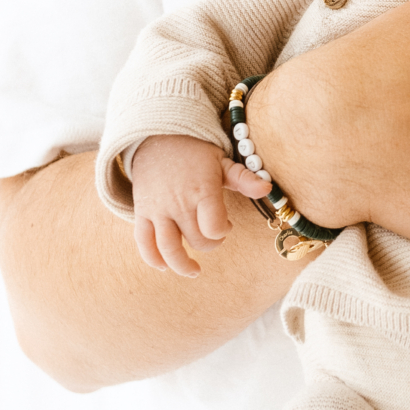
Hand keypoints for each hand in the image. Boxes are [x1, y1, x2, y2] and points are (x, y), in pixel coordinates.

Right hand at [130, 134, 272, 276]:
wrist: (157, 139)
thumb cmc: (195, 154)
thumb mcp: (222, 161)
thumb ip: (244, 179)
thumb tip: (267, 189)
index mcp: (201, 190)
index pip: (213, 228)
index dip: (223, 232)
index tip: (226, 225)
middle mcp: (178, 202)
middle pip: (196, 240)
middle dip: (209, 243)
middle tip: (212, 232)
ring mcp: (158, 209)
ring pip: (168, 249)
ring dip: (182, 265)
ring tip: (194, 270)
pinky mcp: (142, 213)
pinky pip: (144, 242)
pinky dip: (153, 259)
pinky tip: (164, 266)